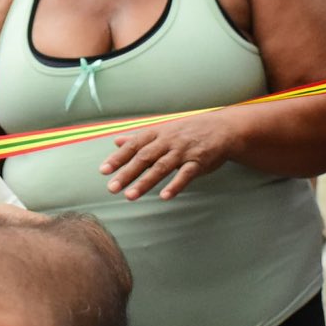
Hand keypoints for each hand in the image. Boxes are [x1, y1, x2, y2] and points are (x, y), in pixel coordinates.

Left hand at [101, 114, 229, 200]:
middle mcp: (168, 141)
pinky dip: (175, 185)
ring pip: (161, 167)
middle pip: (144, 158)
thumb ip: (139, 138)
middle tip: (112, 188)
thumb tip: (116, 141)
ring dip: (145, 182)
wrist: (222, 128)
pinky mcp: (199, 162)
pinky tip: (165, 196)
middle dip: (127, 173)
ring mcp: (183, 151)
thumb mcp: (163, 130)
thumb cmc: (188, 130)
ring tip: (130, 196)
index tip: (103, 170)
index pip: (134, 145)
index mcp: (158, 133)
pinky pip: (186, 174)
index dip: (118, 158)